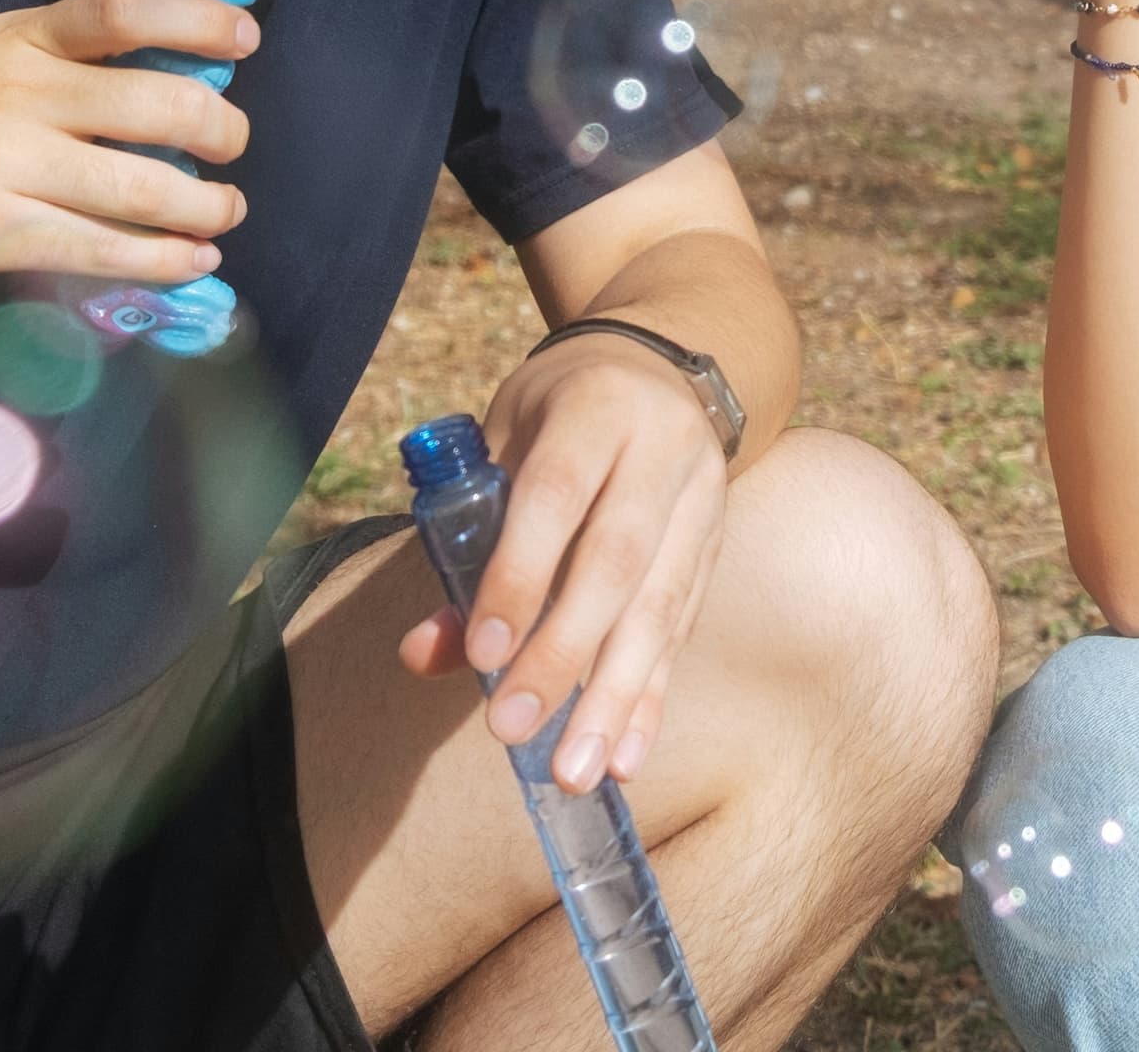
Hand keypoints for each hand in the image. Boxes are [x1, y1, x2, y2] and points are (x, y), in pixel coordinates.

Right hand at [0, 0, 256, 296]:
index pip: (122, 10)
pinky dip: (161, 259)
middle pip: (157, 103)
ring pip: (141, 186)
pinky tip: (190, 262)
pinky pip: (99, 248)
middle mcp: (14, 90)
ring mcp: (0, 163)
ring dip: (204, 206)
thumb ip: (52, 62)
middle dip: (221, 133)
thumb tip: (161, 80)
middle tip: (233, 151)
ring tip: (223, 213)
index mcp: (14, 38)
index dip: (197, 22)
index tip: (246, 42)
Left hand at [398, 333, 731, 794]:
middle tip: (513, 729)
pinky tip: (625, 756)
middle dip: (564, 654)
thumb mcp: (501, 448)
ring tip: (576, 770)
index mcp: (597, 408)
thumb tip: (423, 652)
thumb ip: (464, 541)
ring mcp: (701, 499)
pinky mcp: (715, 546)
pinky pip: (683, 629)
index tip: (481, 654)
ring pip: (660, 606)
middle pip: (616, 562)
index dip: (519, 576)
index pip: (556, 496)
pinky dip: (652, 698)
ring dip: (615, 697)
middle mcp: (662, 450)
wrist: (660, 367)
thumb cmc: (556, 415)